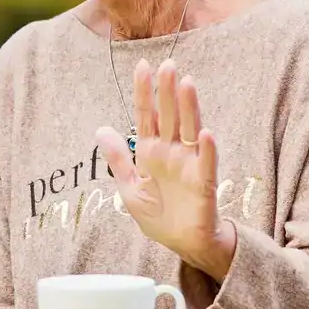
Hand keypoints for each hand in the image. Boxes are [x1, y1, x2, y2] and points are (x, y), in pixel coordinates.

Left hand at [97, 58, 235, 279]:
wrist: (182, 243)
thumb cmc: (159, 215)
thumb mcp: (129, 187)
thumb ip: (118, 158)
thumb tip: (101, 129)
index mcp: (150, 152)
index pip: (146, 116)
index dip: (145, 92)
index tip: (143, 67)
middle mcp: (171, 152)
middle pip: (169, 116)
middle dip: (167, 91)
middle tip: (167, 65)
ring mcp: (189, 165)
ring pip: (190, 130)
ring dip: (189, 108)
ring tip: (187, 83)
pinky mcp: (204, 183)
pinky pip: (206, 163)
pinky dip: (207, 149)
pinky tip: (207, 134)